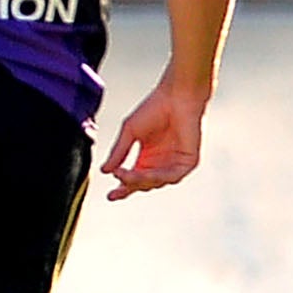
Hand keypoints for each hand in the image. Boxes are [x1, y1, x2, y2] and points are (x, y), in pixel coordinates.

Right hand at [101, 79, 206, 199]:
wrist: (176, 96)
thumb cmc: (154, 108)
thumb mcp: (130, 132)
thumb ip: (119, 152)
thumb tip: (104, 171)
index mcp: (147, 158)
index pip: (134, 179)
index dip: (122, 188)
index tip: (110, 196)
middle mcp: (161, 163)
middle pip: (144, 184)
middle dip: (130, 184)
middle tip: (118, 179)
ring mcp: (175, 163)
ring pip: (157, 182)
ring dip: (141, 180)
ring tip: (127, 174)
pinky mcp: (188, 162)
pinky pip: (172, 176)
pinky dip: (157, 177)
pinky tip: (144, 173)